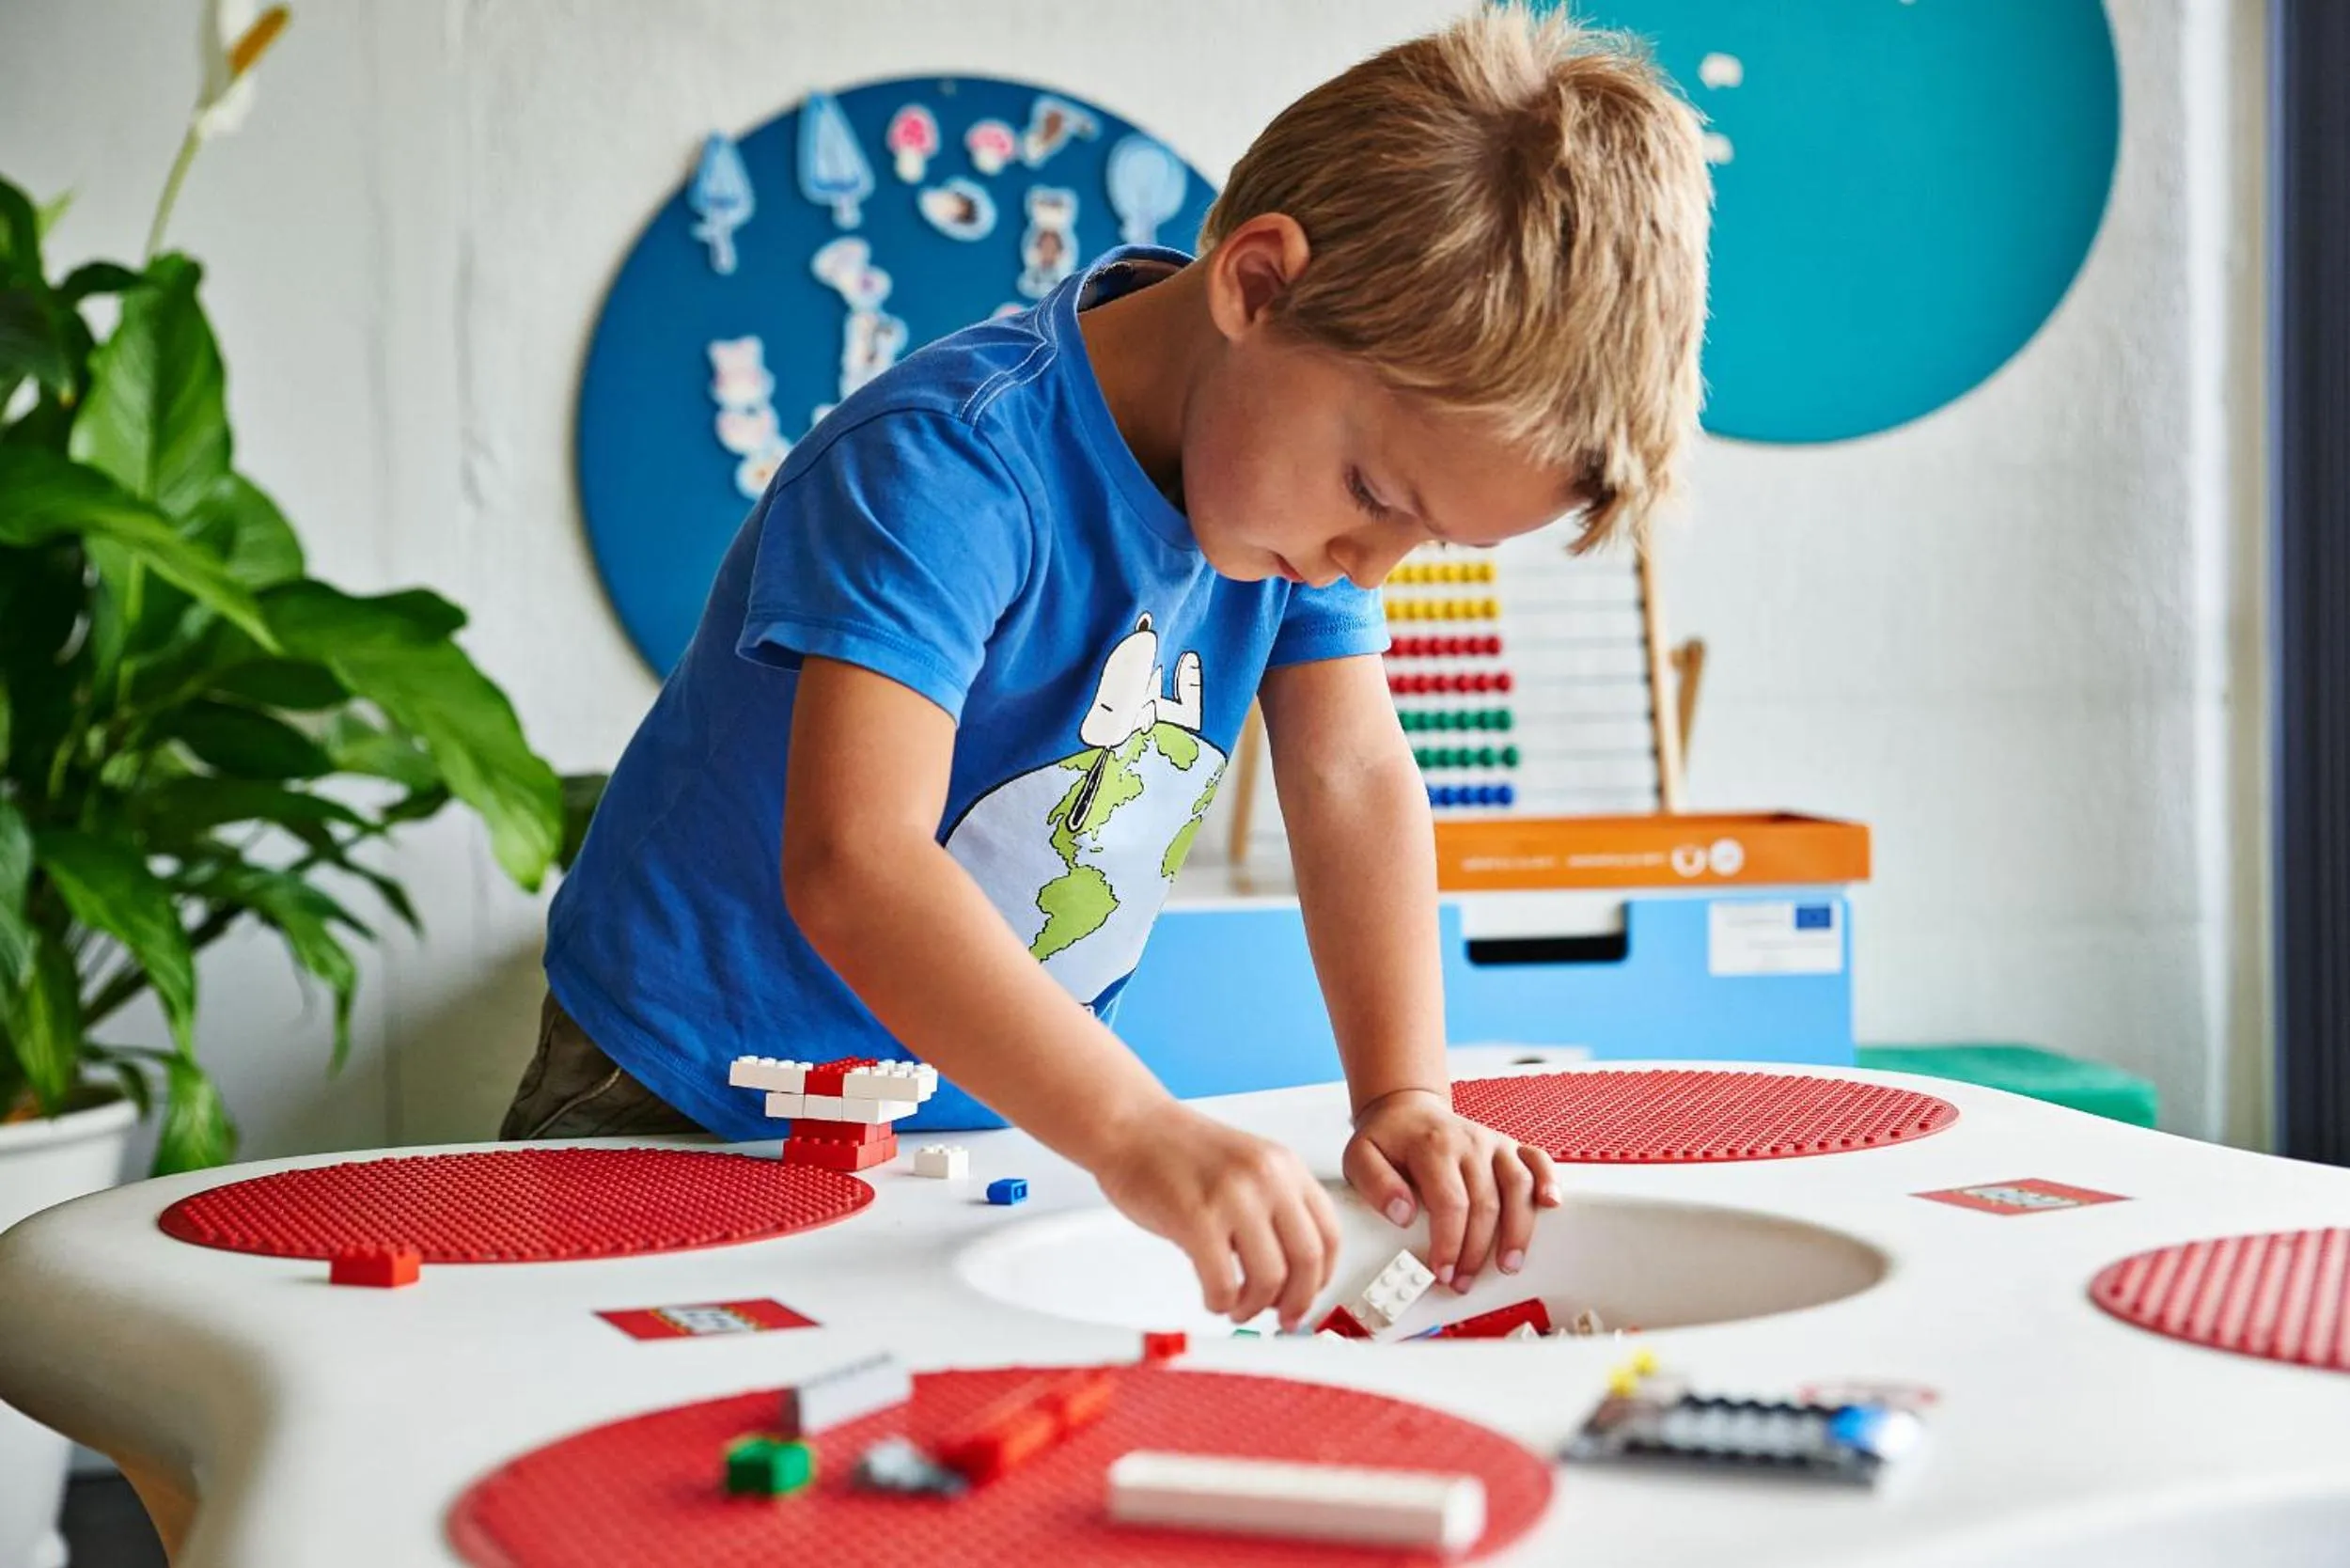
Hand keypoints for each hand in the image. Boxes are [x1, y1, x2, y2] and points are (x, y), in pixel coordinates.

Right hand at [1095, 1106, 1340, 1330]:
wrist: (1131, 1126)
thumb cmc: (1178, 1151)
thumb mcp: (1247, 1166)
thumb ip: (1274, 1207)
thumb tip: (1292, 1272)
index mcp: (1285, 1166)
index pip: (1329, 1234)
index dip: (1323, 1278)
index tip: (1309, 1295)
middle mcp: (1267, 1178)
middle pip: (1307, 1261)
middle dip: (1297, 1302)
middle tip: (1282, 1317)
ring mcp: (1233, 1197)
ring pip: (1270, 1279)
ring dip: (1255, 1307)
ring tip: (1237, 1307)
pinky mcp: (1197, 1218)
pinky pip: (1224, 1283)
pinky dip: (1221, 1302)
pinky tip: (1213, 1298)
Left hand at [1343, 1088, 1560, 1292]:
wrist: (1406, 1109)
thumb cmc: (1387, 1139)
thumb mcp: (1360, 1157)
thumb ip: (1375, 1184)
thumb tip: (1402, 1214)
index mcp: (1432, 1147)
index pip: (1450, 1202)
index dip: (1450, 1243)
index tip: (1442, 1272)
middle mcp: (1468, 1142)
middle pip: (1486, 1203)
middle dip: (1477, 1250)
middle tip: (1463, 1281)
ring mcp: (1492, 1143)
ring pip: (1518, 1186)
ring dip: (1519, 1230)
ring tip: (1509, 1265)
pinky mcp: (1508, 1146)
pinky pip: (1537, 1160)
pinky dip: (1549, 1181)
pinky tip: (1551, 1205)